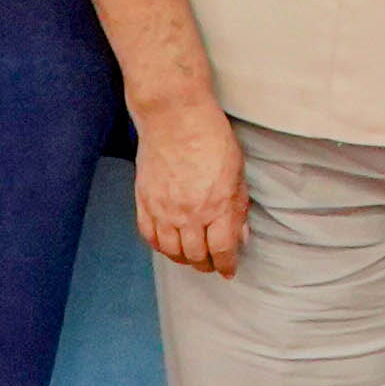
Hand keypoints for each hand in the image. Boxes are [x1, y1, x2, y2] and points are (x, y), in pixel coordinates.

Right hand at [130, 97, 247, 275]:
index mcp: (218, 206)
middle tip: (211, 263)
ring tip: (191, 256)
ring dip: (183, 258)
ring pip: (171, 251)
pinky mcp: (144, 200)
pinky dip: (159, 246)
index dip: (227, 265)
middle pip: (196, 255)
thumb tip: (239, 235)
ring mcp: (164, 208)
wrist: (174, 116)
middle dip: (207, 264)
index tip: (229, 270)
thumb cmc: (211, 137)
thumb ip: (238, 207)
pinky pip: (149, 235)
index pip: (222, 250)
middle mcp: (190, 213)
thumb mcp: (237, 172)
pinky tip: (168, 244)